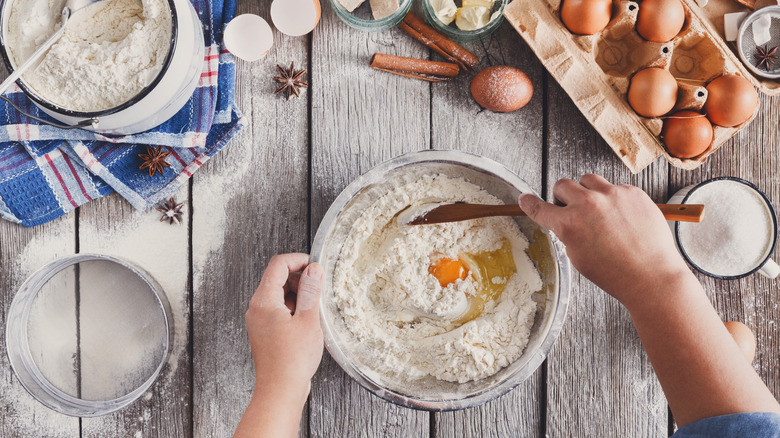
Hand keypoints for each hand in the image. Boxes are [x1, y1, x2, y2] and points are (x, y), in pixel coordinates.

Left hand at [235, 254, 322, 437]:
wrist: (280, 390)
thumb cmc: (292, 360)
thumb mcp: (308, 320)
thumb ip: (311, 290)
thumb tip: (314, 270)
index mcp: (264, 300)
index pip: (278, 265)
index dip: (298, 260)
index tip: (314, 265)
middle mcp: (257, 308)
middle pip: (277, 278)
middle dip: (299, 277)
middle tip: (318, 287)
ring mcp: (259, 320)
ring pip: (279, 294)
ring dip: (298, 294)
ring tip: (315, 307)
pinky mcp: (265, 331)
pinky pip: (278, 309)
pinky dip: (294, 307)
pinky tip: (308, 320)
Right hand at [519, 174, 689, 307]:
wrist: (651, 276)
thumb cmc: (616, 273)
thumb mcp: (578, 257)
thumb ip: (567, 233)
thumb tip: (564, 220)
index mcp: (569, 224)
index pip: (541, 208)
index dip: (530, 203)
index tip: (525, 198)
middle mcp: (588, 204)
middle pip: (563, 184)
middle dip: (563, 196)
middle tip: (572, 208)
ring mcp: (612, 195)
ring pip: (588, 179)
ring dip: (587, 191)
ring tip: (598, 209)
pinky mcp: (632, 192)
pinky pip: (615, 187)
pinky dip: (614, 198)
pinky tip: (621, 217)